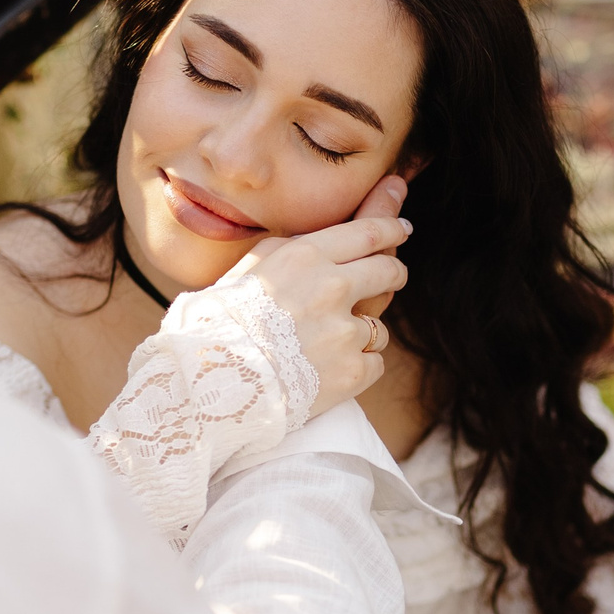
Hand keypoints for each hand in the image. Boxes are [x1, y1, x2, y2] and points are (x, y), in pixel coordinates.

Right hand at [227, 174, 411, 415]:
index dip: (392, 228)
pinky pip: (374, 362)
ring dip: (362, 334)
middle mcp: (332, 288)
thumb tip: (326, 243)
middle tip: (391, 277)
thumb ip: (290, 249)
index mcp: (305, 258)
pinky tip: (327, 372)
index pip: (368, 234)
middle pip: (389, 271)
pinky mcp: (353, 371)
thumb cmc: (220, 326)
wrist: (212, 385)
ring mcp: (345, 332)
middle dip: (393, 272)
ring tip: (326, 347)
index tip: (402, 229)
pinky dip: (357, 367)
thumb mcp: (248, 269)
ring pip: (379, 325)